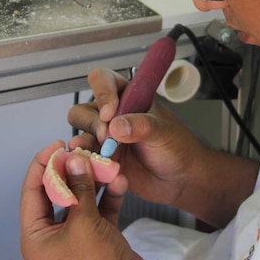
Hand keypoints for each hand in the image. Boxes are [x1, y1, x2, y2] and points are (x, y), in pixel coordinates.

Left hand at [20, 140, 156, 259]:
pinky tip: (118, 182)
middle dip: (72, 171)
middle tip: (82, 152)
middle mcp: (53, 238)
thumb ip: (80, 190)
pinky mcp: (99, 239)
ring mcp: (77, 238)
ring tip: (105, 163)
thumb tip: (74, 161)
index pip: (32, 192)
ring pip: (81, 200)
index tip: (57, 146)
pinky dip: (108, 196)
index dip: (43, 165)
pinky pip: (100, 211)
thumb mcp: (84, 226)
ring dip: (94, 182)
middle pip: (57, 193)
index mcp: (36, 238)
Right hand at [68, 68, 210, 208]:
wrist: (180, 179)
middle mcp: (111, 116)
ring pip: (79, 135)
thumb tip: (116, 126)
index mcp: (127, 97)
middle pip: (82, 111)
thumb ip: (142, 126)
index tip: (110, 112)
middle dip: (92, 124)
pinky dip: (89, 163)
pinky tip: (102, 169)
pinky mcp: (102, 161)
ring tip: (101, 155)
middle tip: (106, 138)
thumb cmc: (176, 146)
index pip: (103, 80)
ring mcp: (104, 139)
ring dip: (85, 144)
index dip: (102, 93)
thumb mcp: (164, 131)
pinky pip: (85, 159)